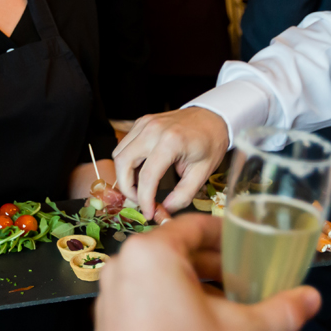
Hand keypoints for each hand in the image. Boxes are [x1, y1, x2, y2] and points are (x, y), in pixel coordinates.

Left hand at [90, 213, 319, 330]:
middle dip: (212, 265)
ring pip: (158, 278)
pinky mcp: (107, 324)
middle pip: (176, 252)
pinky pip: (142, 299)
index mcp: (152, 253)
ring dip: (192, 286)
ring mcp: (110, 296)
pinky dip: (168, 304)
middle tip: (242, 277)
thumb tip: (309, 299)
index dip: (225, 233)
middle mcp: (124, 266)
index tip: (245, 243)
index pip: (194, 226)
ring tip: (225, 305)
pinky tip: (196, 328)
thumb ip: (280, 311)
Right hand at [113, 107, 228, 219]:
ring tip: (139, 188)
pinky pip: (124, 145)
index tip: (149, 213)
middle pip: (123, 163)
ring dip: (124, 175)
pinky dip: (127, 162)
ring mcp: (144, 124)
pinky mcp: (140, 123)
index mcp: (171, 142)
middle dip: (127, 188)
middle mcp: (152, 130)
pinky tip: (140, 172)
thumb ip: (182, 195)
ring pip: (118, 154)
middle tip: (139, 201)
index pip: (147, 177)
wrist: (212, 117)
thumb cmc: (210, 144)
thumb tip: (163, 210)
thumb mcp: (202, 173)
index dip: (144, 200)